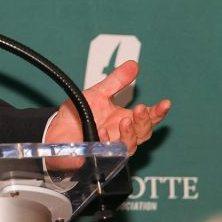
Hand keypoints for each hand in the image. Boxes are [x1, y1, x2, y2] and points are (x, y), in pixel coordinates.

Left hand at [46, 60, 170, 160]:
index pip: (148, 117)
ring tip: (124, 121)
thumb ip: (116, 81)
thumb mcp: (98, 94)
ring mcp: (111, 148)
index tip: (165, 103)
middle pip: (143, 133)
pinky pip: (106, 154)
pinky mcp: (97, 157)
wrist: (56, 130)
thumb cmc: (78, 115)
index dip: (158, 112)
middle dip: (144, 121)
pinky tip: (101, 132)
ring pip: (129, 146)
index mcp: (124, 120)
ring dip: (129, 134)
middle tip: (140, 110)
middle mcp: (121, 136)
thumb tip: (134, 64)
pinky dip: (105, 142)